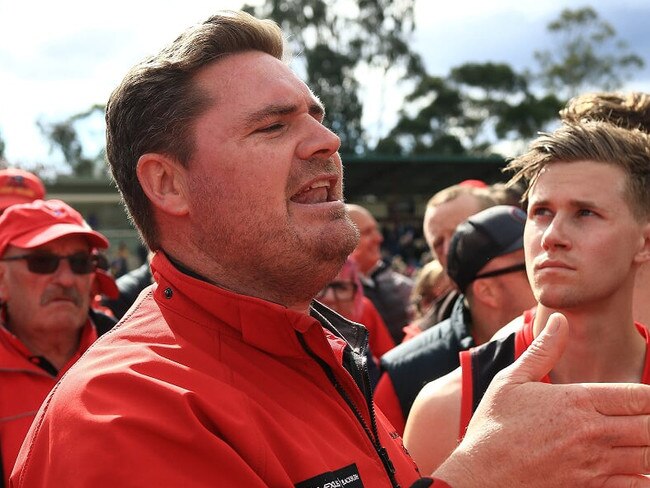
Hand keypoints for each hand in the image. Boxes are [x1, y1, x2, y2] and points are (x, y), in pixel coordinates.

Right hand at [433, 313, 649, 486]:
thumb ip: (542, 351)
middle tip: (640, 416)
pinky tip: (631, 466)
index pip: (638, 396)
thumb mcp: (511, 381)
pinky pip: (635, 486)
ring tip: (636, 438)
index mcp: (576, 401)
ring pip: (648, 457)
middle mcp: (591, 433)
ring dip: (647, 447)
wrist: (480, 474)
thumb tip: (560, 319)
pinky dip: (641, 476)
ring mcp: (593, 465)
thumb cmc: (493, 425)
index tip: (643, 397)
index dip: (648, 396)